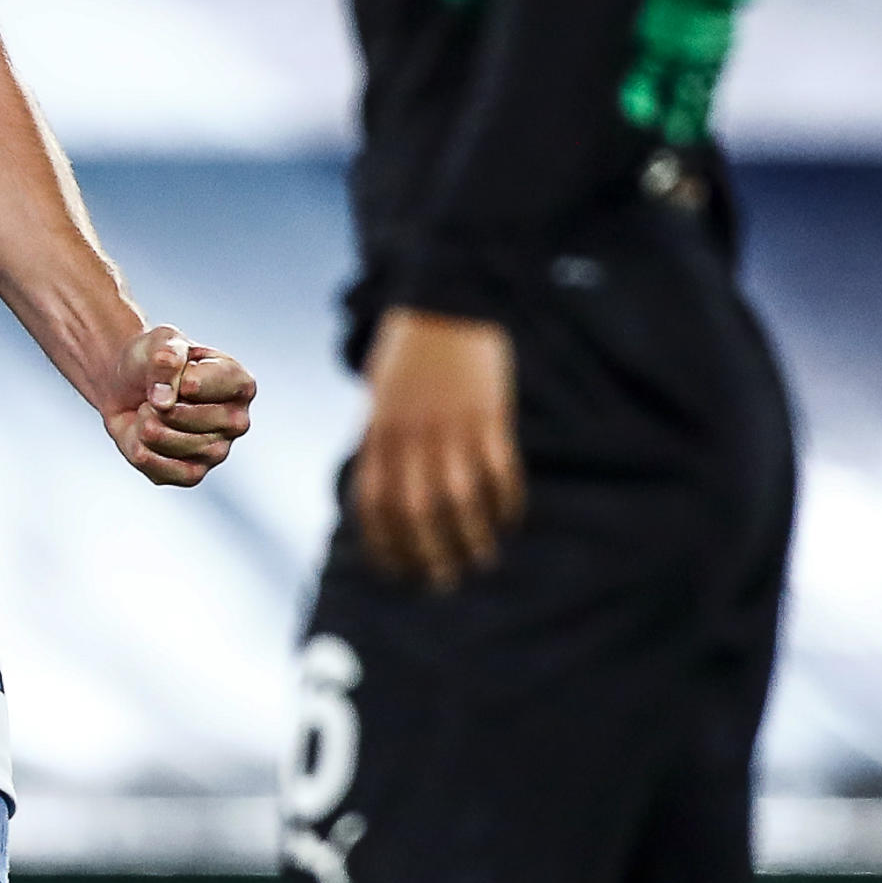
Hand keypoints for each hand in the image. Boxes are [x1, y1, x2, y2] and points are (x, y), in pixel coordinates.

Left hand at [99, 325, 254, 486]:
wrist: (128, 385)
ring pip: (172, 444)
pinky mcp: (193, 474)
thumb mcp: (160, 342)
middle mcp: (237, 421)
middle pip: (188, 418)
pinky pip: (163, 471)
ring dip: (145, 425)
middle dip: (157, 404)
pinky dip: (141, 451)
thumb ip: (166, 358)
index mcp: (240, 384)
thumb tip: (163, 401)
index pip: (201, 385)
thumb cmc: (154, 360)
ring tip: (149, 412)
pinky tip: (143, 436)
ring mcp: (218, 451)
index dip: (173, 377)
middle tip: (155, 395)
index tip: (171, 370)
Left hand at [353, 307, 523, 591]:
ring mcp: (450, 426)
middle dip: (428, 553)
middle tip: (443, 580)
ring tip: (480, 560)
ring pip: (458, 498)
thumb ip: (385, 443)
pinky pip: (498, 470)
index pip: (373, 502)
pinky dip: (504, 502)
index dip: (384, 543)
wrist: (444, 302)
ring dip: (470, 537)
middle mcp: (410, 434)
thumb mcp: (384, 399)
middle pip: (415, 510)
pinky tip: (508, 520)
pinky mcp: (488, 415)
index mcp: (379, 432)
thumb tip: (385, 497)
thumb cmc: (410, 355)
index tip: (399, 572)